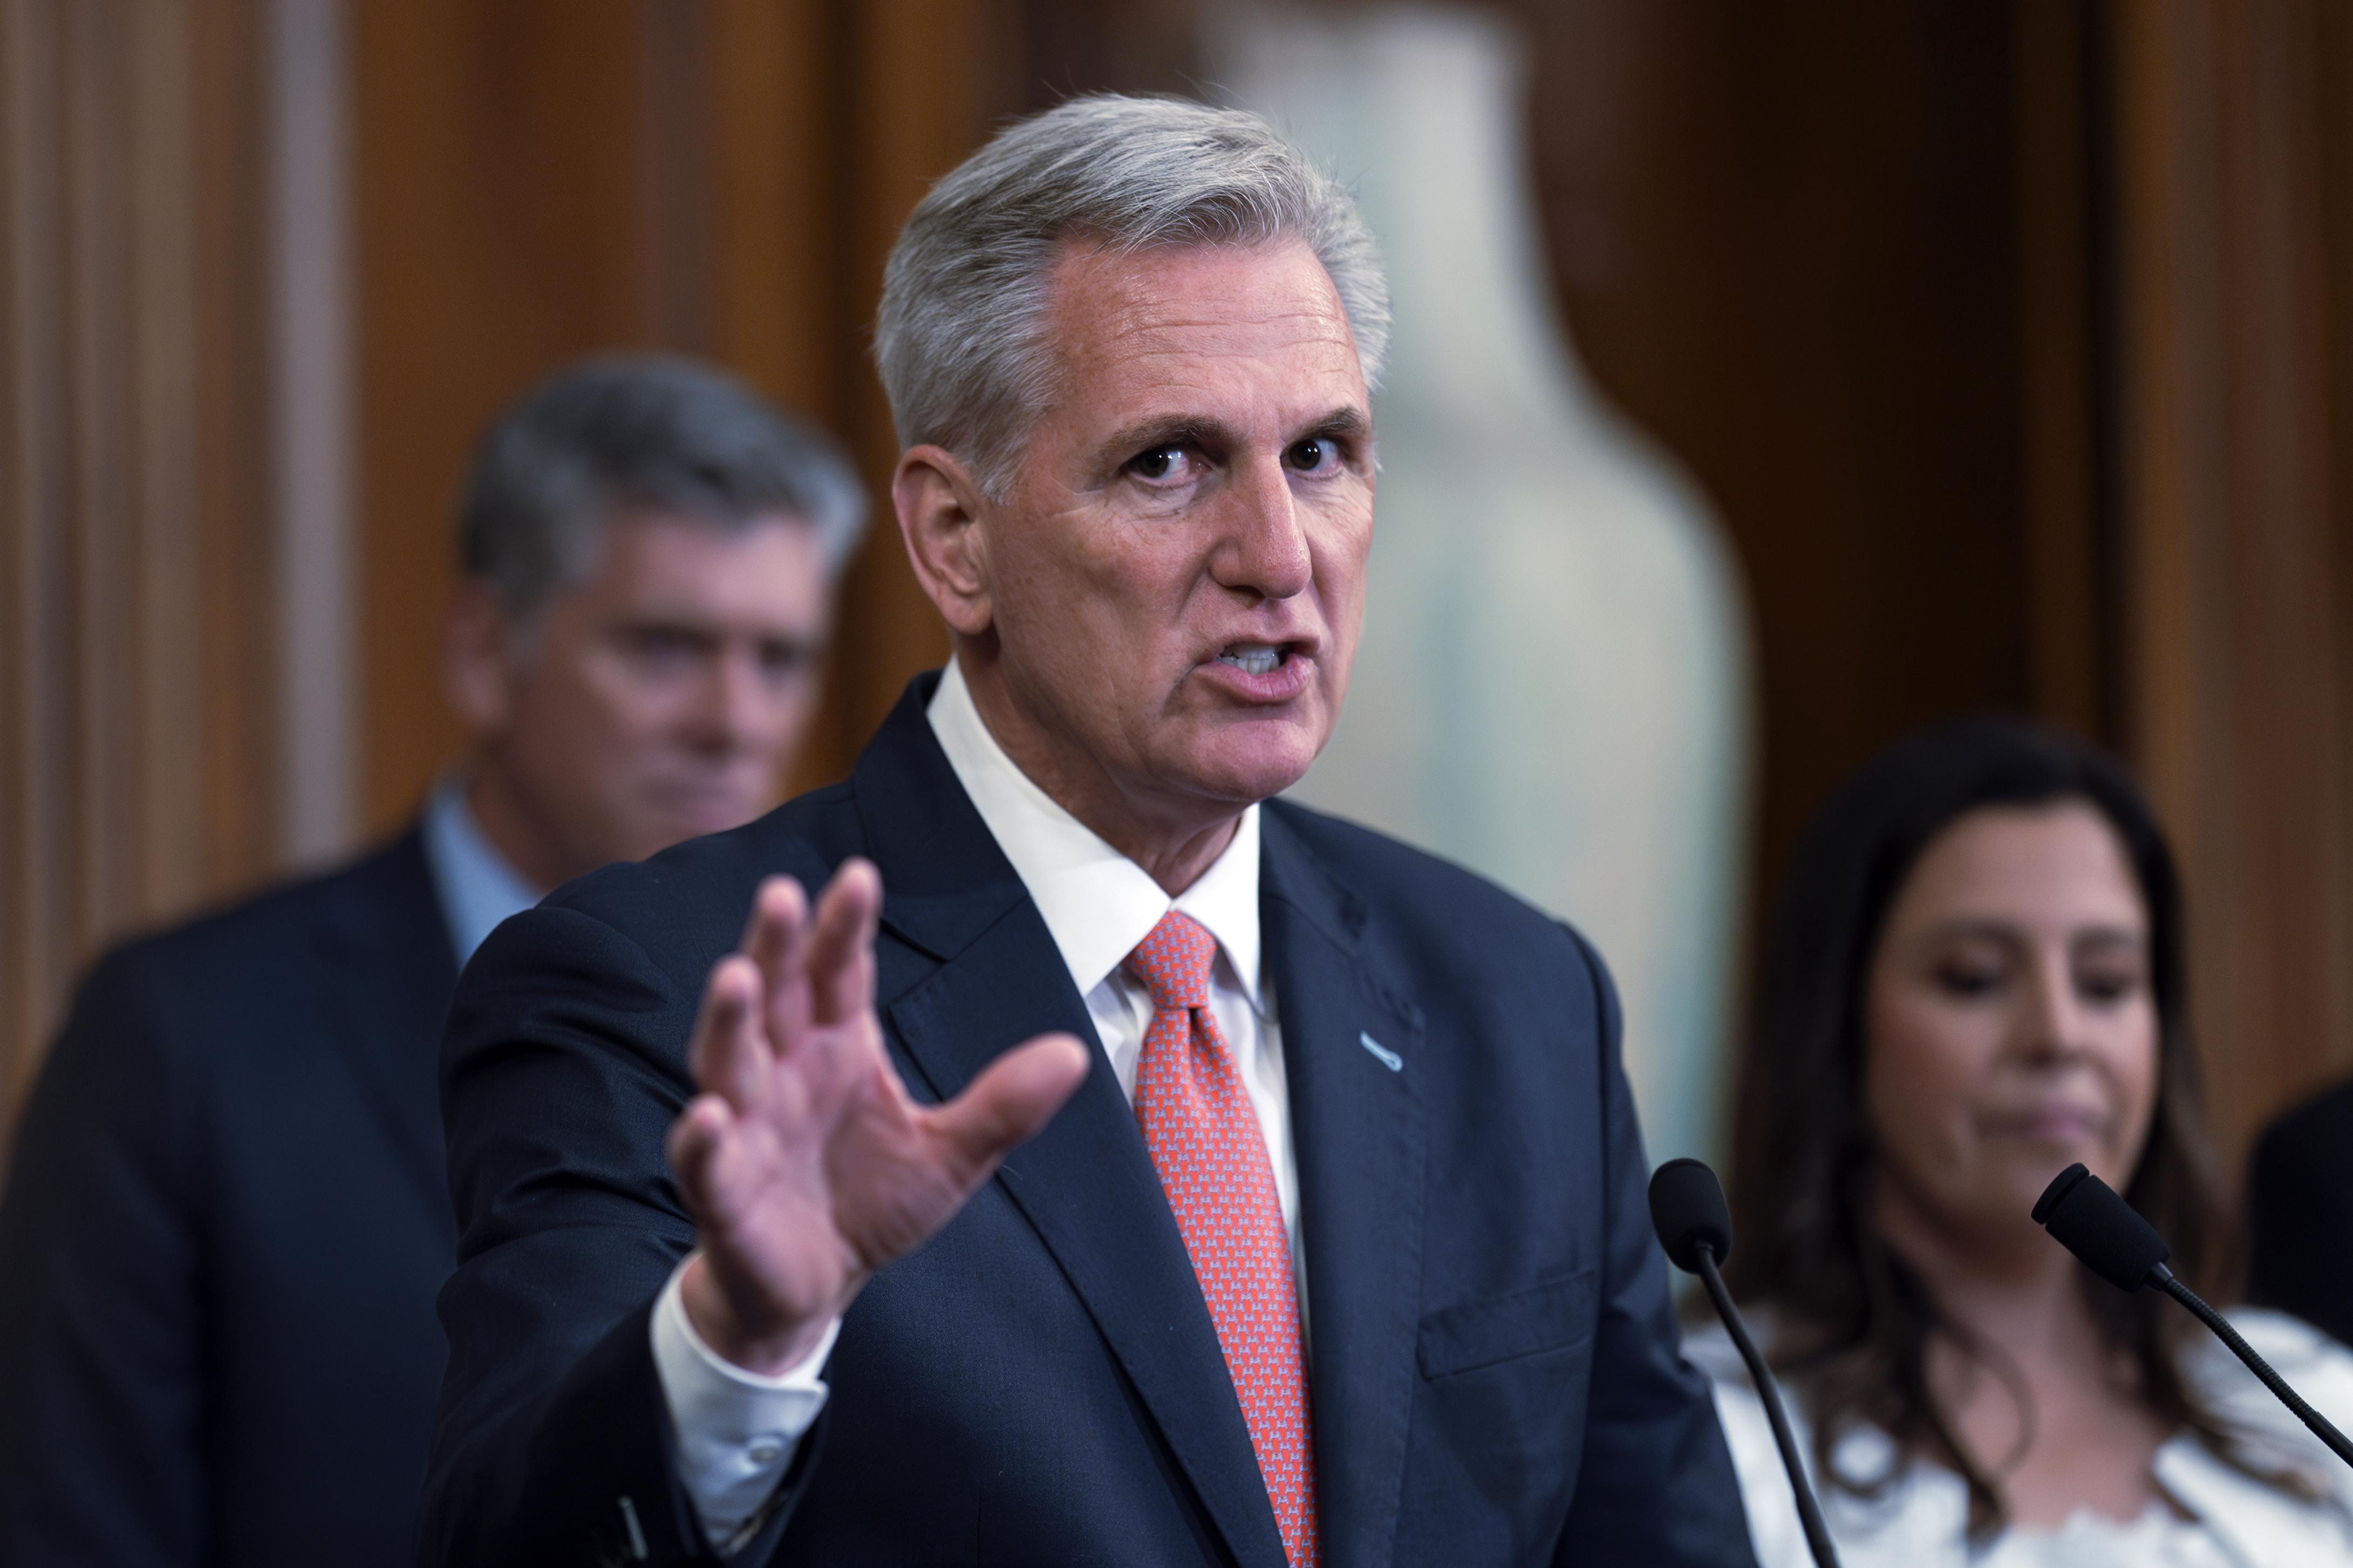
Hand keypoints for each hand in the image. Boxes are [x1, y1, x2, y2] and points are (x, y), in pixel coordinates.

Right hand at [666, 859, 1090, 1373]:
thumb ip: (1003, 1105)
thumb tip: (1074, 1051)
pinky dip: (703, 1140)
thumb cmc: (873, 1204)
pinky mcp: (722, 1192)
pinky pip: (705, 1161)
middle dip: (775, 947)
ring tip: (735, 977)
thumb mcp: (952, 1155)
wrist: (816, 1288)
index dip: (844, 928)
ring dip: (728, 1021)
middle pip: (774, 996)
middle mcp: (783, 1072)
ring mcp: (746, 1127)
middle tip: (781, 894)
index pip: (839, 974)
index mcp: (836, 1047)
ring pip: (727, 1061)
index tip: (859, 876)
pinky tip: (710, 1116)